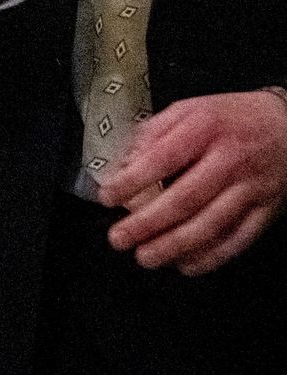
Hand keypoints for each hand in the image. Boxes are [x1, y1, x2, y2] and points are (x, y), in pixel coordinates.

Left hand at [100, 91, 286, 274]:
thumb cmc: (230, 118)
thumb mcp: (188, 109)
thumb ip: (153, 133)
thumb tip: (123, 163)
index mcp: (205, 129)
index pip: (162, 158)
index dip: (132, 181)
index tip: (107, 197)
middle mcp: (231, 160)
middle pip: (186, 198)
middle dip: (148, 223)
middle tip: (119, 238)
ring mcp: (252, 188)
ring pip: (212, 224)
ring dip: (175, 246)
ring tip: (146, 257)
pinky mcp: (268, 209)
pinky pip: (239, 238)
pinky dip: (212, 256)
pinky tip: (186, 265)